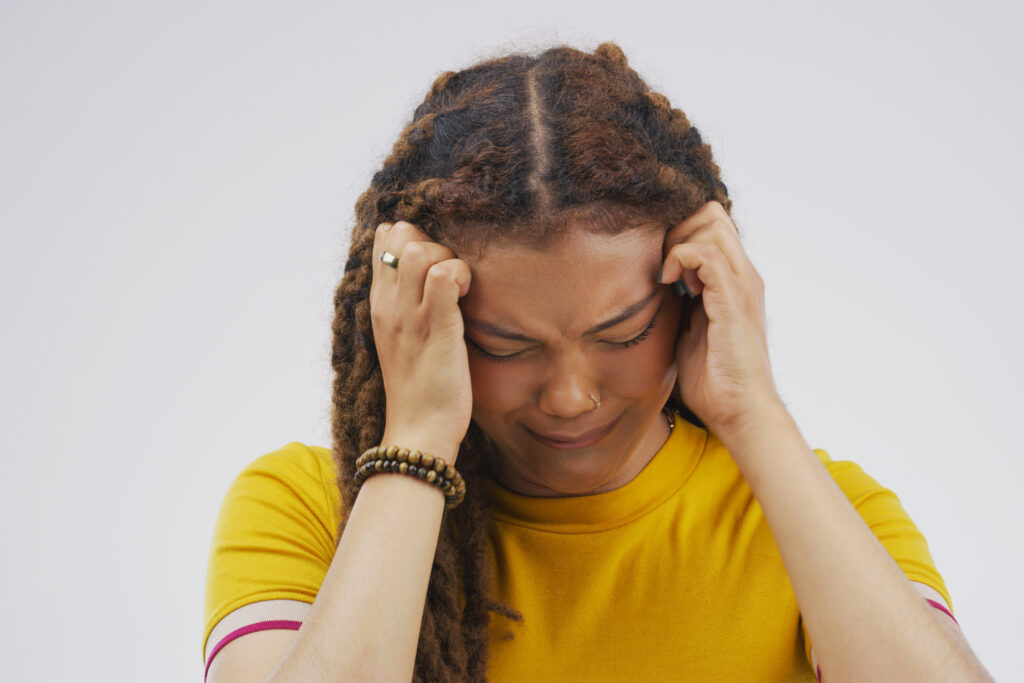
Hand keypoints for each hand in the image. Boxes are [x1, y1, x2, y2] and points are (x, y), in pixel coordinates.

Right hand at [370, 221, 472, 460]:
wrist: (418, 430)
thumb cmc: (421, 388)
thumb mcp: (404, 339)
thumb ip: (410, 304)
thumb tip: (432, 275)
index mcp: (380, 304)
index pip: (385, 239)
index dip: (415, 238)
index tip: (435, 266)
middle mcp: (388, 304)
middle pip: (402, 234)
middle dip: (434, 242)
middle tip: (451, 276)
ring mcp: (410, 315)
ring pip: (420, 249)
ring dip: (449, 257)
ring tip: (460, 288)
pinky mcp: (436, 327)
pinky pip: (444, 275)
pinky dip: (461, 275)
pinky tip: (467, 298)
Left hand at [659, 201, 782, 438]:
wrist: (739, 411)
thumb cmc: (713, 379)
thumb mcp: (689, 329)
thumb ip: (680, 302)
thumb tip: (653, 286)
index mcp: (735, 280)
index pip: (711, 224)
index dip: (679, 231)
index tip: (660, 263)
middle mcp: (744, 275)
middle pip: (711, 213)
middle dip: (676, 228)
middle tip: (661, 264)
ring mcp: (743, 285)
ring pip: (711, 224)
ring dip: (678, 242)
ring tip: (667, 276)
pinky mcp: (735, 300)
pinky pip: (707, 254)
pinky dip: (681, 257)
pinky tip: (669, 283)